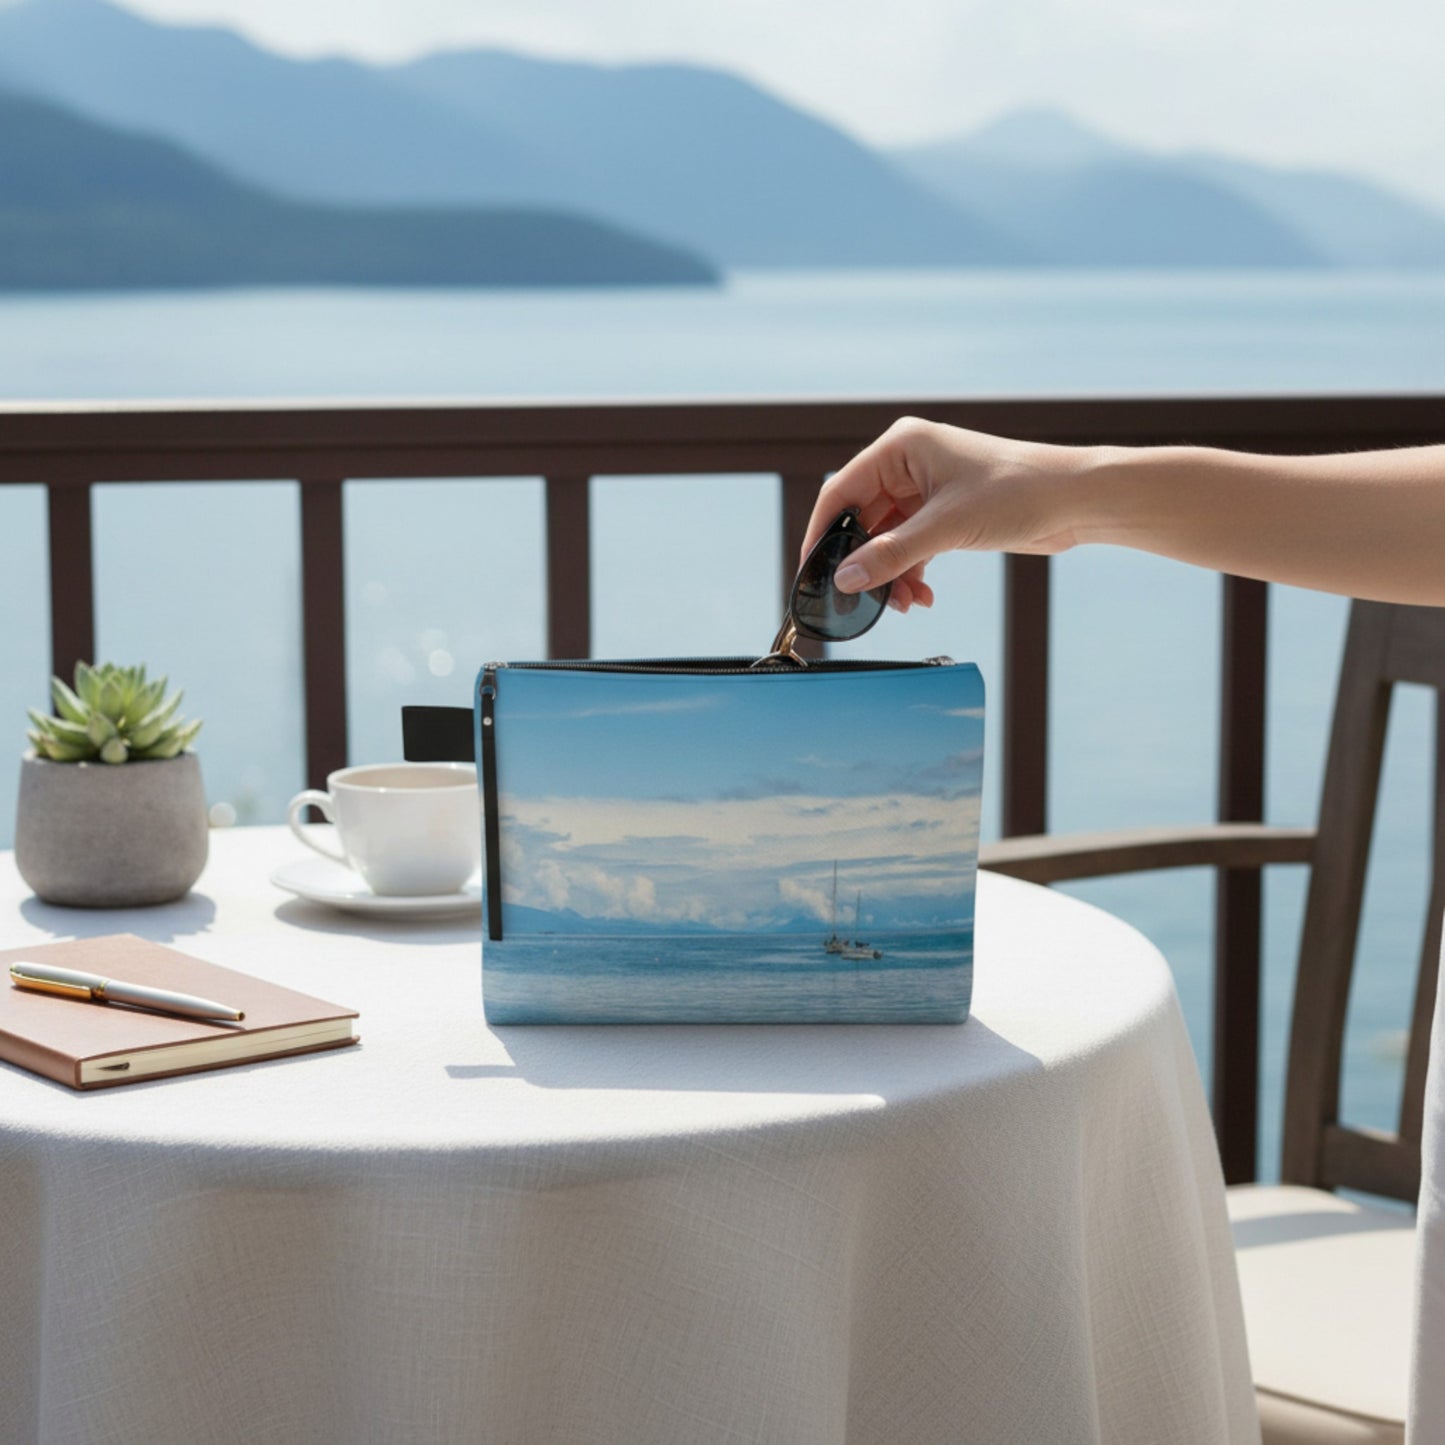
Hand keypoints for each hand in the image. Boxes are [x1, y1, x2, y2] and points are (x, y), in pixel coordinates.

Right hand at [802, 417, 1091, 608]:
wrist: (1075, 500)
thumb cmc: (1018, 491)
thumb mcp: (947, 527)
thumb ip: (891, 555)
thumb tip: (845, 579)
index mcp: (900, 447)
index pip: (841, 492)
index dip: (822, 535)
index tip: (811, 573)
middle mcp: (908, 463)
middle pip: (862, 520)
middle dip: (865, 563)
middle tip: (864, 600)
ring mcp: (926, 489)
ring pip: (886, 539)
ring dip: (891, 574)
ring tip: (904, 604)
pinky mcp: (943, 513)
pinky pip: (909, 546)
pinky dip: (911, 572)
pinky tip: (922, 596)